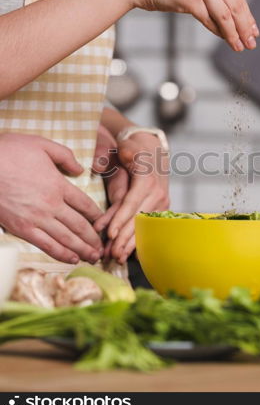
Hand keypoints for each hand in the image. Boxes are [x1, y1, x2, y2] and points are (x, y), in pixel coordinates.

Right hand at [0, 134, 103, 263]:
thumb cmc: (9, 151)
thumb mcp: (42, 144)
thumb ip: (65, 156)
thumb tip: (81, 169)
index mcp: (58, 184)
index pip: (85, 204)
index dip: (98, 215)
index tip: (105, 222)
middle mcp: (51, 204)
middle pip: (80, 225)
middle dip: (94, 238)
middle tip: (103, 248)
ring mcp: (36, 218)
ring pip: (66, 238)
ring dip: (82, 249)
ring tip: (94, 257)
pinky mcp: (21, 228)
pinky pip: (46, 244)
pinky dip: (61, 253)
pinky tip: (72, 259)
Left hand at [94, 132, 168, 263]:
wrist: (153, 150)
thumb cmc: (134, 150)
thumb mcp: (126, 147)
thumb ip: (119, 154)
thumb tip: (100, 165)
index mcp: (147, 180)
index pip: (132, 202)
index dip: (121, 219)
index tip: (109, 234)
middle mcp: (158, 193)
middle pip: (139, 219)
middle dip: (124, 238)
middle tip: (110, 254)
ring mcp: (162, 202)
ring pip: (145, 227)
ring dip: (131, 244)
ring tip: (118, 258)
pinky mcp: (161, 209)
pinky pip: (149, 228)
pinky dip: (140, 241)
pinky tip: (131, 255)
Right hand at [123, 0, 259, 51]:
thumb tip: (240, 20)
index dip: (248, 14)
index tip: (254, 30)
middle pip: (235, 4)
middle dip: (245, 27)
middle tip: (251, 42)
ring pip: (225, 14)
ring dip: (234, 34)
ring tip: (240, 46)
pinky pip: (209, 20)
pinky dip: (218, 32)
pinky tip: (225, 40)